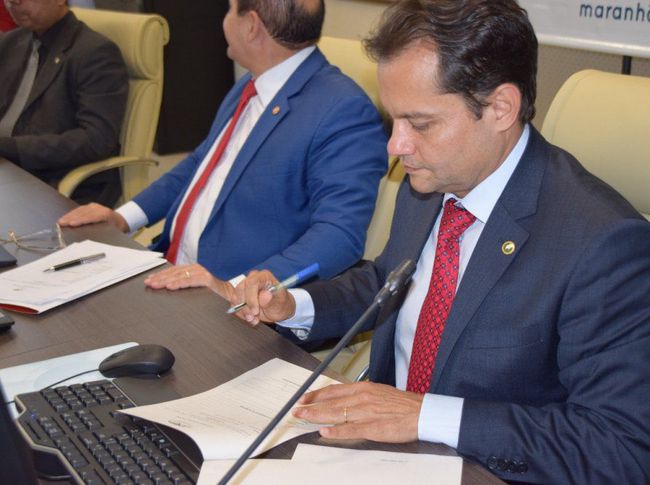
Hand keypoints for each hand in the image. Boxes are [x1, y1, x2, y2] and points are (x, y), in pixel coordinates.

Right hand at [58, 203, 128, 231]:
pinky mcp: (90, 206)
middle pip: (83, 213)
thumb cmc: (117, 227)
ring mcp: (94, 206)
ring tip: (61, 221)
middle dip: (71, 218)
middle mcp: (99, 208)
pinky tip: (65, 217)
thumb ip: (104, 234)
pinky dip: (72, 213)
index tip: (72, 224)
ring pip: (80, 210)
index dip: (80, 220)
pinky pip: (80, 209)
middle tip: (61, 223)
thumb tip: (94, 242)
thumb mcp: (113, 232)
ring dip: (69, 215)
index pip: (91, 217)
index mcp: (106, 214)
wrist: (121, 219)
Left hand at [144, 263, 233, 296]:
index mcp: (197, 269)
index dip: (162, 275)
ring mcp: (204, 272)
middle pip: (175, 273)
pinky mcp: (209, 279)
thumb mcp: (205, 286)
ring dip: (165, 281)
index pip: (176, 271)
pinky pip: (191, 281)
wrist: (241, 291)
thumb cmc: (224, 291)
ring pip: (180, 276)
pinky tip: (170, 287)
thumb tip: (175, 286)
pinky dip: (180, 284)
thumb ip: (192, 284)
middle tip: (148, 283)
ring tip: (154, 285)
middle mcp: (199, 268)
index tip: (151, 279)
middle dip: (160, 278)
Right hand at [230, 270, 295, 324]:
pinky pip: (234, 304)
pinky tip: (250, 317)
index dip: (251, 298)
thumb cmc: (281, 304)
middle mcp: (253, 278)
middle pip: (240, 290)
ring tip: (254, 319)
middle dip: (246, 307)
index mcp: (264, 276)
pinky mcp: (240, 295)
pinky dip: (241, 313)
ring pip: (235, 298)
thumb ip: (271, 300)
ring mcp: (245, 286)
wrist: (277, 310)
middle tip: (254, 317)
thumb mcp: (280, 304)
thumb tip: (264, 295)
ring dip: (243, 311)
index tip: (255, 311)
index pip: (251, 283)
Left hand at [292, 382, 422, 442]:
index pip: (334, 390)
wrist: (421, 412)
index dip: (317, 395)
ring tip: (303, 418)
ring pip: (336, 414)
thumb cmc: (402, 405)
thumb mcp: (378, 392)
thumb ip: (361, 396)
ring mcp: (366, 413)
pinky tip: (324, 432)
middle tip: (297, 409)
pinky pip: (350, 429)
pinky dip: (336, 431)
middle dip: (311, 406)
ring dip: (317, 416)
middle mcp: (362, 398)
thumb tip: (345, 400)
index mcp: (364, 388)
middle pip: (331, 402)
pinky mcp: (372, 427)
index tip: (304, 398)